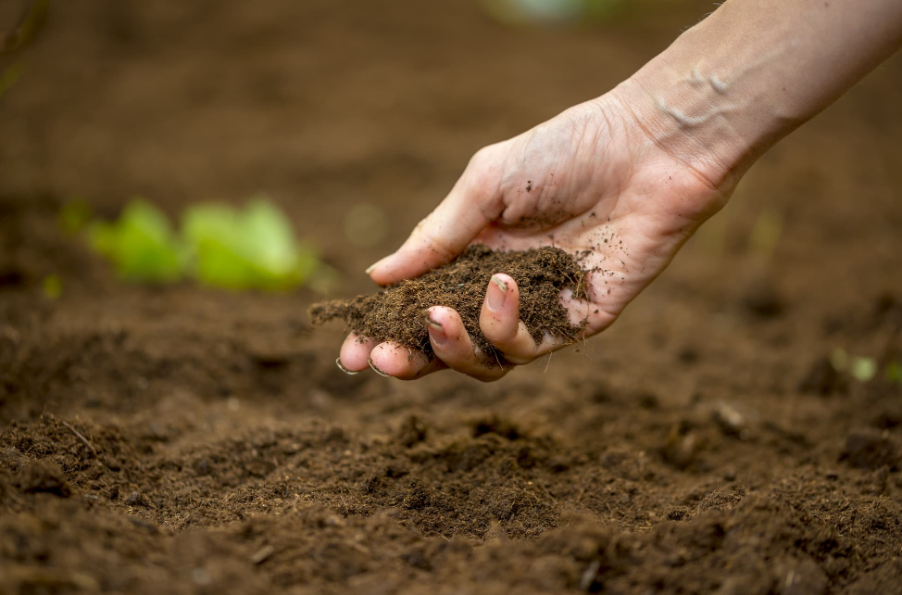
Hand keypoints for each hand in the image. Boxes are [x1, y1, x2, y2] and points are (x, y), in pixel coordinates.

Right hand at [337, 88, 734, 380]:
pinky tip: (502, 286)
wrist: (647, 149)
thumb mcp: (485, 186)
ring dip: (454, 347)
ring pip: (484, 360)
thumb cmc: (566, 151)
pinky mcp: (577, 322)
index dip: (385, 330)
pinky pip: (530, 347)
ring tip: (441, 313)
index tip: (351, 350)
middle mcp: (500, 289)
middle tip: (382, 360)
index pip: (418, 304)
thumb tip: (376, 277)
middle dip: (410, 359)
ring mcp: (539, 309)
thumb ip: (435, 236)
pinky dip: (505, 326)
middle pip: (446, 346)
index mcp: (471, 254)